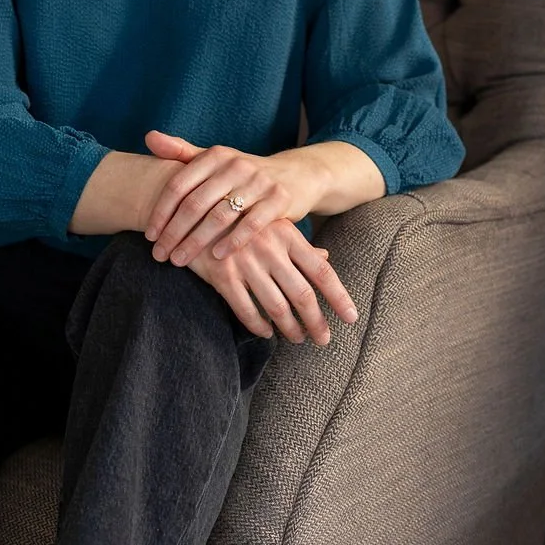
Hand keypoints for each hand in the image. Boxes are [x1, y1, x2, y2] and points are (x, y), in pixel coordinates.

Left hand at [142, 129, 316, 267]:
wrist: (295, 174)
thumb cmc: (243, 173)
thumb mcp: (214, 159)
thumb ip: (181, 151)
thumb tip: (148, 137)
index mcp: (215, 156)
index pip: (179, 185)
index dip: (161, 211)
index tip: (150, 235)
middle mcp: (235, 165)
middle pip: (195, 203)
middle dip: (174, 232)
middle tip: (159, 255)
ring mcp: (258, 181)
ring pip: (219, 216)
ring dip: (196, 242)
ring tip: (180, 260)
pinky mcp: (279, 199)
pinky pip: (251, 224)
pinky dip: (233, 242)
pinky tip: (217, 257)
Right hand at [184, 217, 357, 343]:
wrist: (192, 204)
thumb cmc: (238, 214)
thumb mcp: (271, 221)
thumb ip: (298, 243)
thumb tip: (326, 257)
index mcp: (286, 234)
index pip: (322, 271)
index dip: (339, 297)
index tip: (352, 318)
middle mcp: (270, 249)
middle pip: (303, 295)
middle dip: (316, 322)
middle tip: (323, 340)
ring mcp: (246, 263)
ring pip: (276, 307)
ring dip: (290, 328)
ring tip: (297, 338)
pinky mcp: (222, 275)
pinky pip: (246, 310)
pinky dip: (258, 326)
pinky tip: (265, 332)